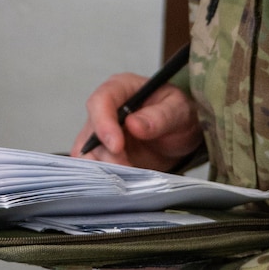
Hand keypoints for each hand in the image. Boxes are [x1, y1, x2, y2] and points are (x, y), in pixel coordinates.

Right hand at [72, 75, 203, 171]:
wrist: (180, 136)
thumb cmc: (178, 114)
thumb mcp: (179, 110)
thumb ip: (160, 116)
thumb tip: (134, 125)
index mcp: (120, 89)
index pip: (100, 101)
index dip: (104, 123)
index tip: (117, 145)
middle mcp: (105, 110)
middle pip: (90, 132)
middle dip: (106, 154)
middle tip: (127, 167)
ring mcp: (100, 134)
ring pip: (88, 154)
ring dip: (105, 168)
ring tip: (130, 175)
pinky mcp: (102, 155)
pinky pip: (93, 168)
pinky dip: (105, 177)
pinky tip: (124, 181)